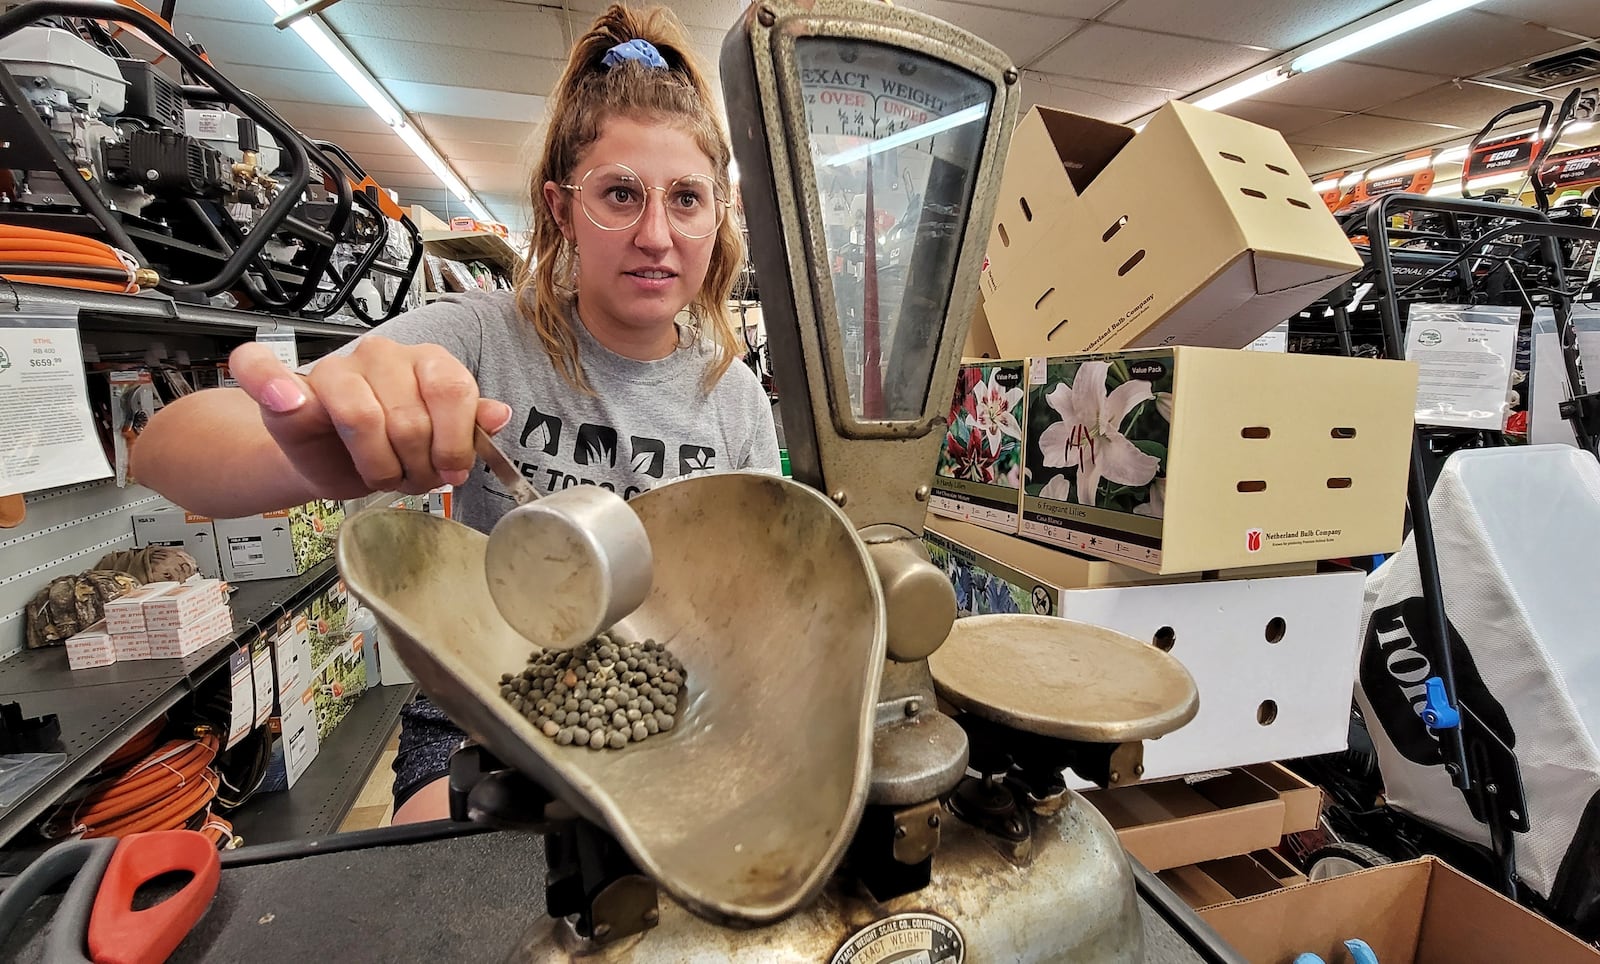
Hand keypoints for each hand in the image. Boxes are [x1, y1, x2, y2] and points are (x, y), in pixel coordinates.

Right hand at [229, 338, 511, 497]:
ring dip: (375, 465)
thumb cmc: (390, 448)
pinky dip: (273, 385)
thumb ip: (470, 426)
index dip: (455, 442)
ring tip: (379, 474)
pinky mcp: (285, 388)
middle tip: (410, 479)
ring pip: (360, 418)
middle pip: (409, 418)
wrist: (336, 463)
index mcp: (427, 361)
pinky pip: (263, 370)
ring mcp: (334, 369)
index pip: (452, 390)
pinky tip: (291, 401)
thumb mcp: (439, 441)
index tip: (451, 471)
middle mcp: (381, 355)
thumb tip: (498, 415)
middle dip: (415, 465)